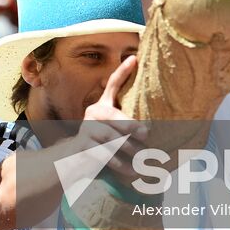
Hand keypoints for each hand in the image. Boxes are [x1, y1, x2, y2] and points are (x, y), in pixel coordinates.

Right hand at [80, 56, 146, 181]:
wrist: (74, 160)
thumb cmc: (102, 143)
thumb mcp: (112, 129)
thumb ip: (127, 124)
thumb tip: (155, 127)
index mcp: (102, 106)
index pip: (112, 85)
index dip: (123, 71)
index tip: (134, 58)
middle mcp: (93, 113)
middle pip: (113, 116)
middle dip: (131, 125)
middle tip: (147, 133)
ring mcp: (86, 129)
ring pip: (110, 137)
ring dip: (128, 148)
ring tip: (143, 156)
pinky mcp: (83, 146)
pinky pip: (104, 155)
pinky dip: (120, 164)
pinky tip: (133, 171)